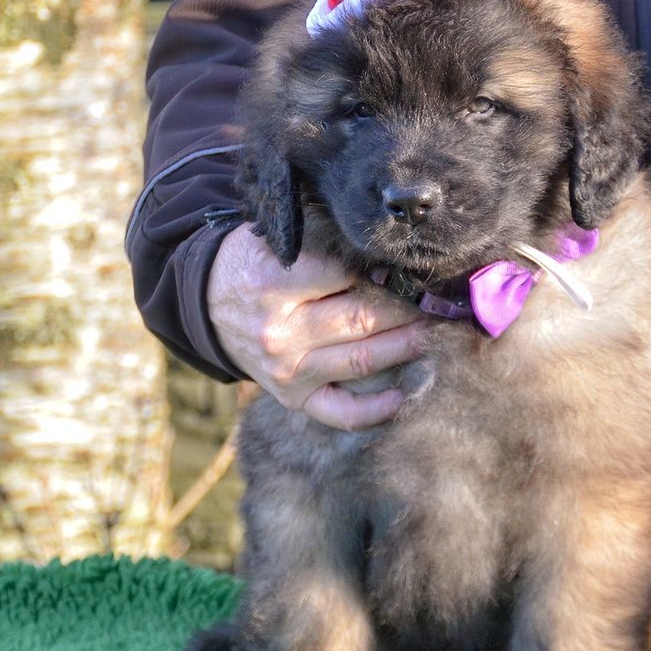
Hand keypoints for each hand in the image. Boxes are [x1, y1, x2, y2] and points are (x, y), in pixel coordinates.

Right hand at [207, 225, 428, 430]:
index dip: (385, 269)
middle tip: (443, 300)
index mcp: (273, 284)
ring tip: (439, 332)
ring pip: (363, 360)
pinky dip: (377, 409)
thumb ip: (320, 239)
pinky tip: (406, 394)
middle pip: (362, 318)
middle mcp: (281, 332)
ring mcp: (288, 370)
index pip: (346, 275)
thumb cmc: (252, 263)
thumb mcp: (274, 238)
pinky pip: (342, 412)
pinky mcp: (293, 398)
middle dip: (409, 308)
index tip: (415, 266)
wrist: (207, 304)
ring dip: (408, 346)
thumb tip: (383, 246)